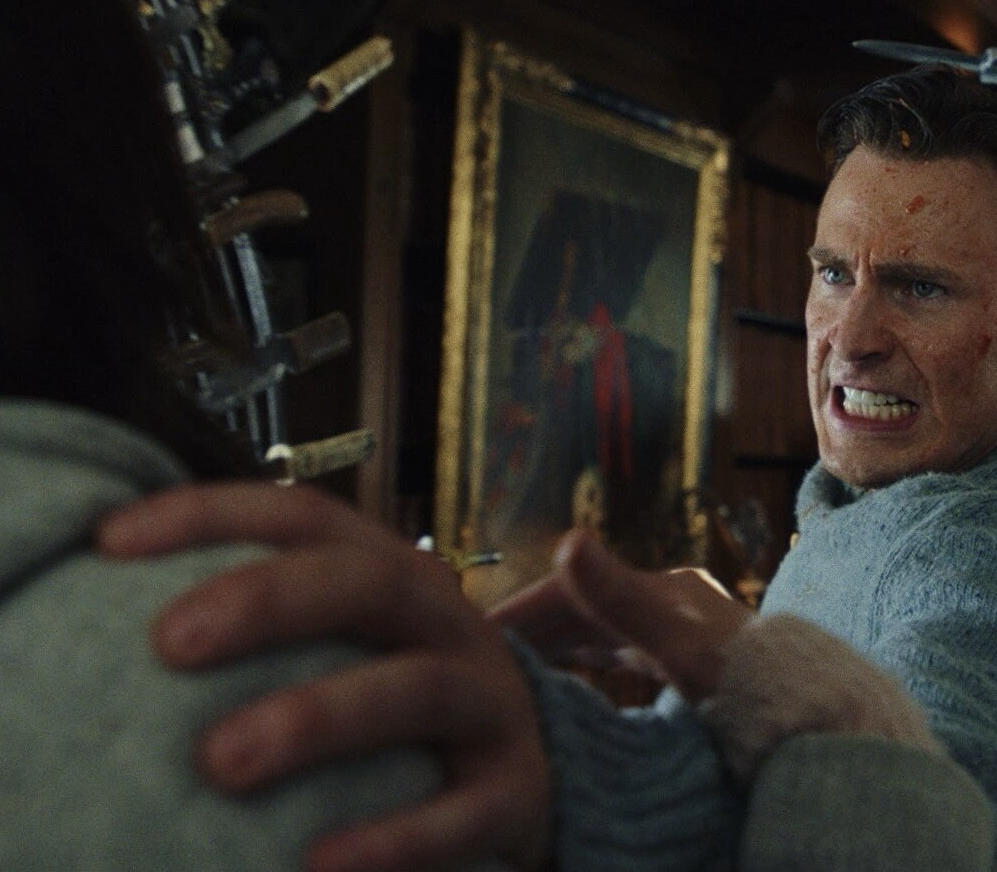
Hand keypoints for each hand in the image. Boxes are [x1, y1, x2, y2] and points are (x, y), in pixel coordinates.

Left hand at [95, 483, 551, 871]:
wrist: (529, 778)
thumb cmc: (393, 707)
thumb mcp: (347, 648)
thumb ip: (265, 631)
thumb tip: (111, 611)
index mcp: (396, 578)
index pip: (308, 519)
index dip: (214, 516)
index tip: (112, 544)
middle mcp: (448, 624)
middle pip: (372, 581)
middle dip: (270, 601)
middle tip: (170, 644)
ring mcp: (492, 705)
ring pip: (420, 689)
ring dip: (319, 716)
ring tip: (220, 763)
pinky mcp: (517, 791)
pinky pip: (466, 812)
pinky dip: (397, 838)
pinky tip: (320, 864)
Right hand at [489, 527, 753, 700]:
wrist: (810, 724)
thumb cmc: (744, 689)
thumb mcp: (679, 648)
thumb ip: (622, 601)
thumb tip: (570, 538)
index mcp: (668, 588)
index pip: (573, 589)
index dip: (519, 610)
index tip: (470, 631)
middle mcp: (674, 599)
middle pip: (584, 607)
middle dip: (530, 626)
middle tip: (472, 651)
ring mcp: (681, 628)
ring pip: (600, 630)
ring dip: (553, 644)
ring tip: (503, 665)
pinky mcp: (687, 658)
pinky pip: (620, 652)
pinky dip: (584, 660)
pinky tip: (562, 678)